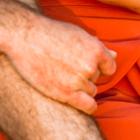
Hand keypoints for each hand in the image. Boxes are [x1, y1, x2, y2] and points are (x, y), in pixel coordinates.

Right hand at [0, 14, 117, 113]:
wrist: (24, 37)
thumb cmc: (50, 33)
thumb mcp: (78, 34)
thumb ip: (97, 47)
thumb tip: (116, 55)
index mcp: (95, 49)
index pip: (110, 67)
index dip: (100, 67)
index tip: (87, 66)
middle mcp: (90, 66)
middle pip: (97, 79)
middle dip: (86, 75)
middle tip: (67, 68)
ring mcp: (78, 81)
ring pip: (91, 91)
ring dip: (81, 88)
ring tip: (63, 77)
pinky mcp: (65, 94)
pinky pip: (88, 106)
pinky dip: (89, 106)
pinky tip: (83, 103)